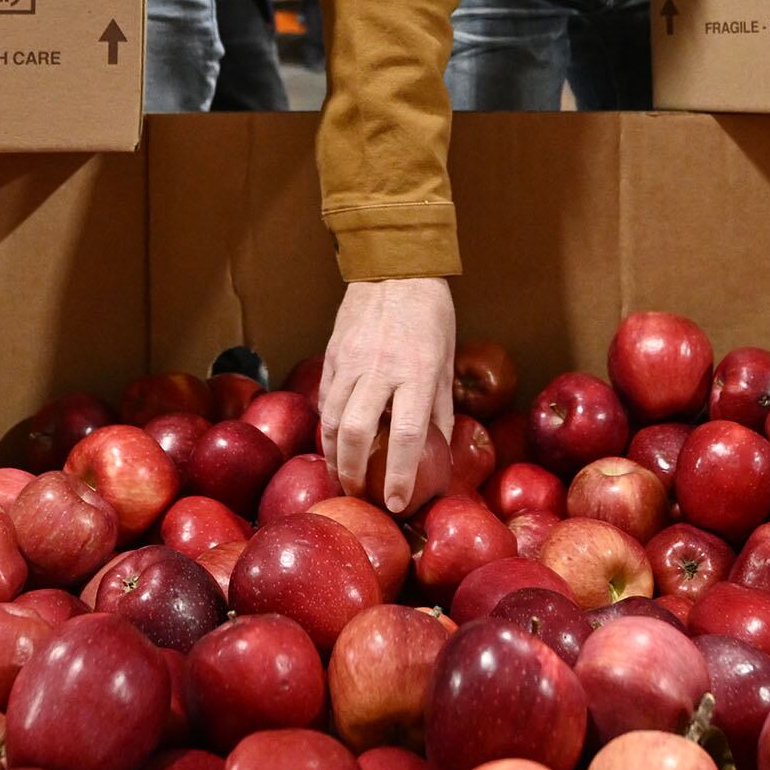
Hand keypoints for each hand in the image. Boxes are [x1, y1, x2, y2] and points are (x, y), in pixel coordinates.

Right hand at [319, 276, 455, 514]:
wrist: (395, 267)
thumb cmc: (431, 315)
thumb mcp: (445, 360)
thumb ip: (439, 408)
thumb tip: (439, 450)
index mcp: (416, 372)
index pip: (405, 435)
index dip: (398, 474)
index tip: (394, 502)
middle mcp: (380, 369)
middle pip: (355, 433)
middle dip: (352, 473)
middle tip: (358, 494)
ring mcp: (350, 360)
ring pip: (330, 418)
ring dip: (333, 454)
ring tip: (341, 475)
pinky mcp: (332, 353)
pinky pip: (324, 398)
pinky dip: (326, 426)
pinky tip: (332, 441)